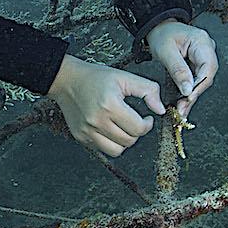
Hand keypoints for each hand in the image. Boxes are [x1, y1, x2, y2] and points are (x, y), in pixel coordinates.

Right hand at [47, 54, 164, 156]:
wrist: (66, 80)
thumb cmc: (94, 77)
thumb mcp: (124, 77)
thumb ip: (148, 90)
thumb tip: (160, 109)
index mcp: (110, 105)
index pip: (138, 128)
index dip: (147, 125)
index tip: (147, 119)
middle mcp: (97, 121)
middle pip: (129, 141)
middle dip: (137, 132)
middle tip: (135, 121)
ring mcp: (87, 131)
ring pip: (117, 150)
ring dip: (124, 141)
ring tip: (123, 128)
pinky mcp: (80, 137)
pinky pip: (102, 149)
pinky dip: (110, 142)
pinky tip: (109, 129)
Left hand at [146, 20, 218, 120]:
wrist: (159, 28)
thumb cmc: (162, 34)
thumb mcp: (166, 51)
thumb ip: (178, 70)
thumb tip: (188, 89)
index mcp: (202, 42)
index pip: (208, 68)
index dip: (199, 85)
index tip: (188, 97)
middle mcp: (207, 48)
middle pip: (207, 76)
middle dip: (195, 93)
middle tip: (182, 108)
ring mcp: (204, 56)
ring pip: (203, 80)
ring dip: (192, 94)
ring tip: (181, 108)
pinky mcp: (199, 63)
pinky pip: (197, 79)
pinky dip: (189, 90)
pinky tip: (183, 101)